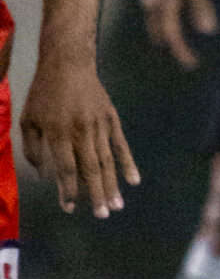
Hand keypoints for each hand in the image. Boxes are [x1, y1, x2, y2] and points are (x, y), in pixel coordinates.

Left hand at [20, 52, 139, 215]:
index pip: (65, 168)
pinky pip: (121, 145)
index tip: (70, 207)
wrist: (68, 63)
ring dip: (112, 185)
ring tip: (116, 206)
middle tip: (102, 215)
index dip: (68, 190)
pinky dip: (128, 163)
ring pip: (107, 161)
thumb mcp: (28, 119)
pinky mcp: (111, 119)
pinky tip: (133, 181)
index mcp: (57, 132)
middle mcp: (80, 131)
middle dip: (95, 194)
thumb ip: (32, 148)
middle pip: (90, 169)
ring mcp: (99, 125)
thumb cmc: (44, 92)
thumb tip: (43, 174)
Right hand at [142, 0, 217, 66]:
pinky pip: (154, 16)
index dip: (182, 52)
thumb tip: (208, 31)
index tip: (192, 64)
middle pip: (160, 34)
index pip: (172, 37)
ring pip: (155, 25)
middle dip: (173, 47)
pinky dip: (163, 24)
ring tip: (180, 45)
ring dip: (167, 36)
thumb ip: (200, 7)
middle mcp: (151, 6)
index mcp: (162, 6)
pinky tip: (172, 23)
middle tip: (187, 58)